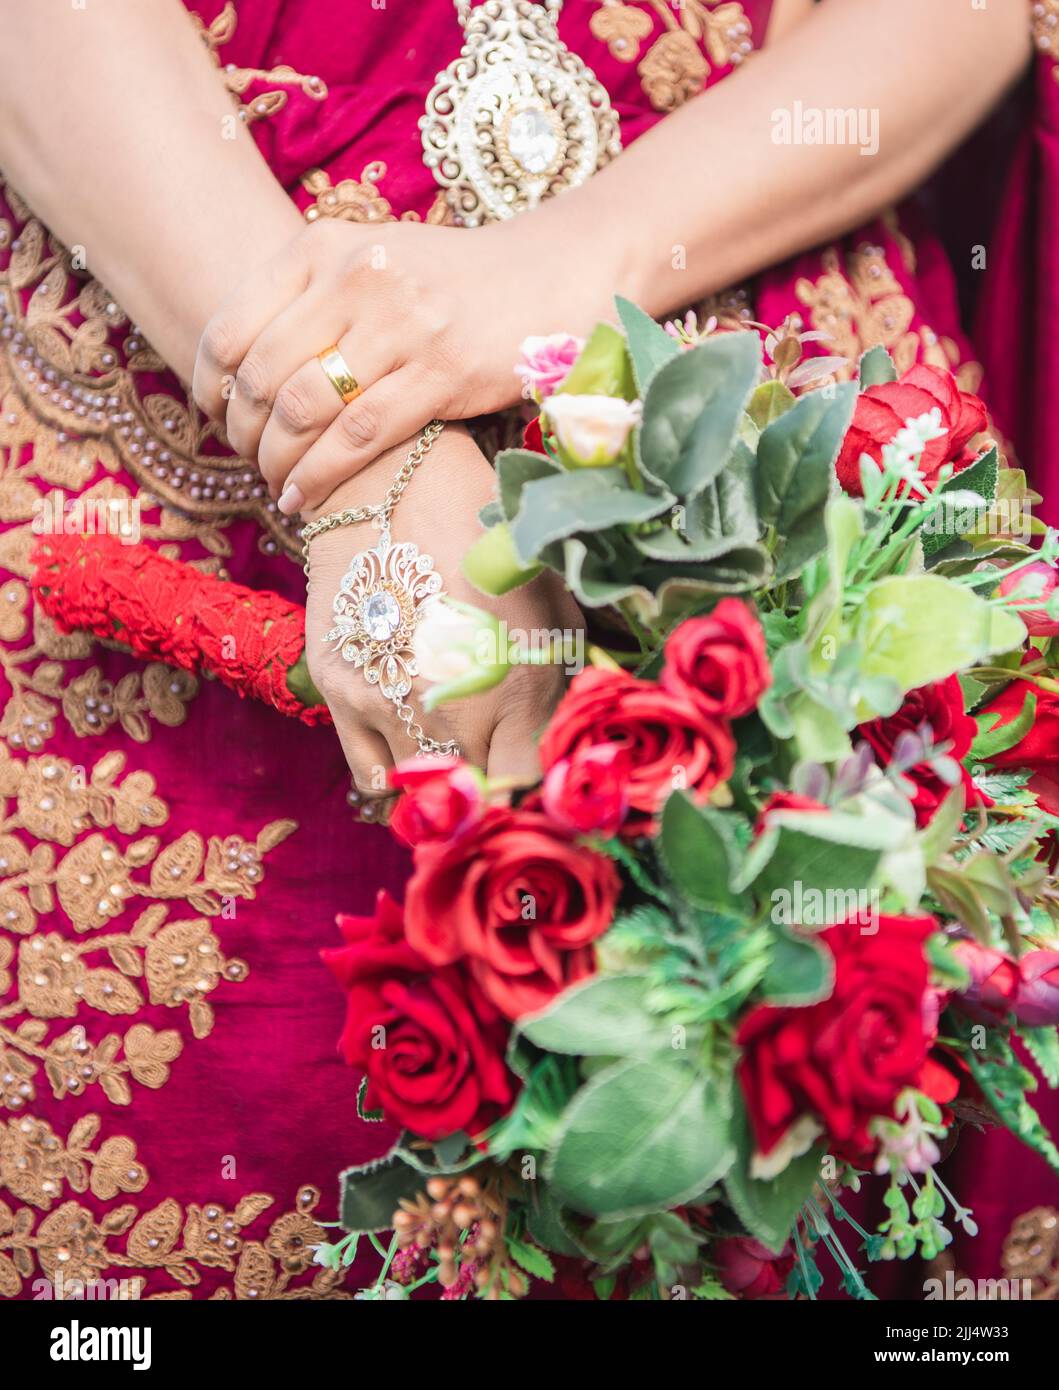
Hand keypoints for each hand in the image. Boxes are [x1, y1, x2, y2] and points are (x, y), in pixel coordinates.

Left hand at [191, 216, 597, 514]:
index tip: (216, 417)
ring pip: (308, 410)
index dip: (210, 385)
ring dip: (279, 460)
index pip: (232, 327)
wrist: (548, 273)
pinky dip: (322, 475)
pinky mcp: (442, 372)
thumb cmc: (449, 281)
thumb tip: (242, 374)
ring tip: (277, 483)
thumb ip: (308, 300)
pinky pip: (360, 436)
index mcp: (323, 246)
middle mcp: (356, 278)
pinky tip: (304, 497)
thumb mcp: (369, 262)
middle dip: (245, 433)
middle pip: (265, 376)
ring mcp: (402, 325)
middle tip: (249, 460)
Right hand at [304, 426, 581, 791]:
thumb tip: (560, 746)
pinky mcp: (339, 693)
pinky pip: (371, 776)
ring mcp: (388, 704)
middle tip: (501, 771)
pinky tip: (414, 743)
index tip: (539, 785)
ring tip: (458, 757)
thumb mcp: (548, 606)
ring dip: (444, 787)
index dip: (538, 794)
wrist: (387, 482)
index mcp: (517, 683)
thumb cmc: (483, 538)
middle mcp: (452, 705)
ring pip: (421, 797)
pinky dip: (396, 775)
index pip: (532, 786)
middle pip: (479, 801)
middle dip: (495, 793)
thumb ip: (556, 685)